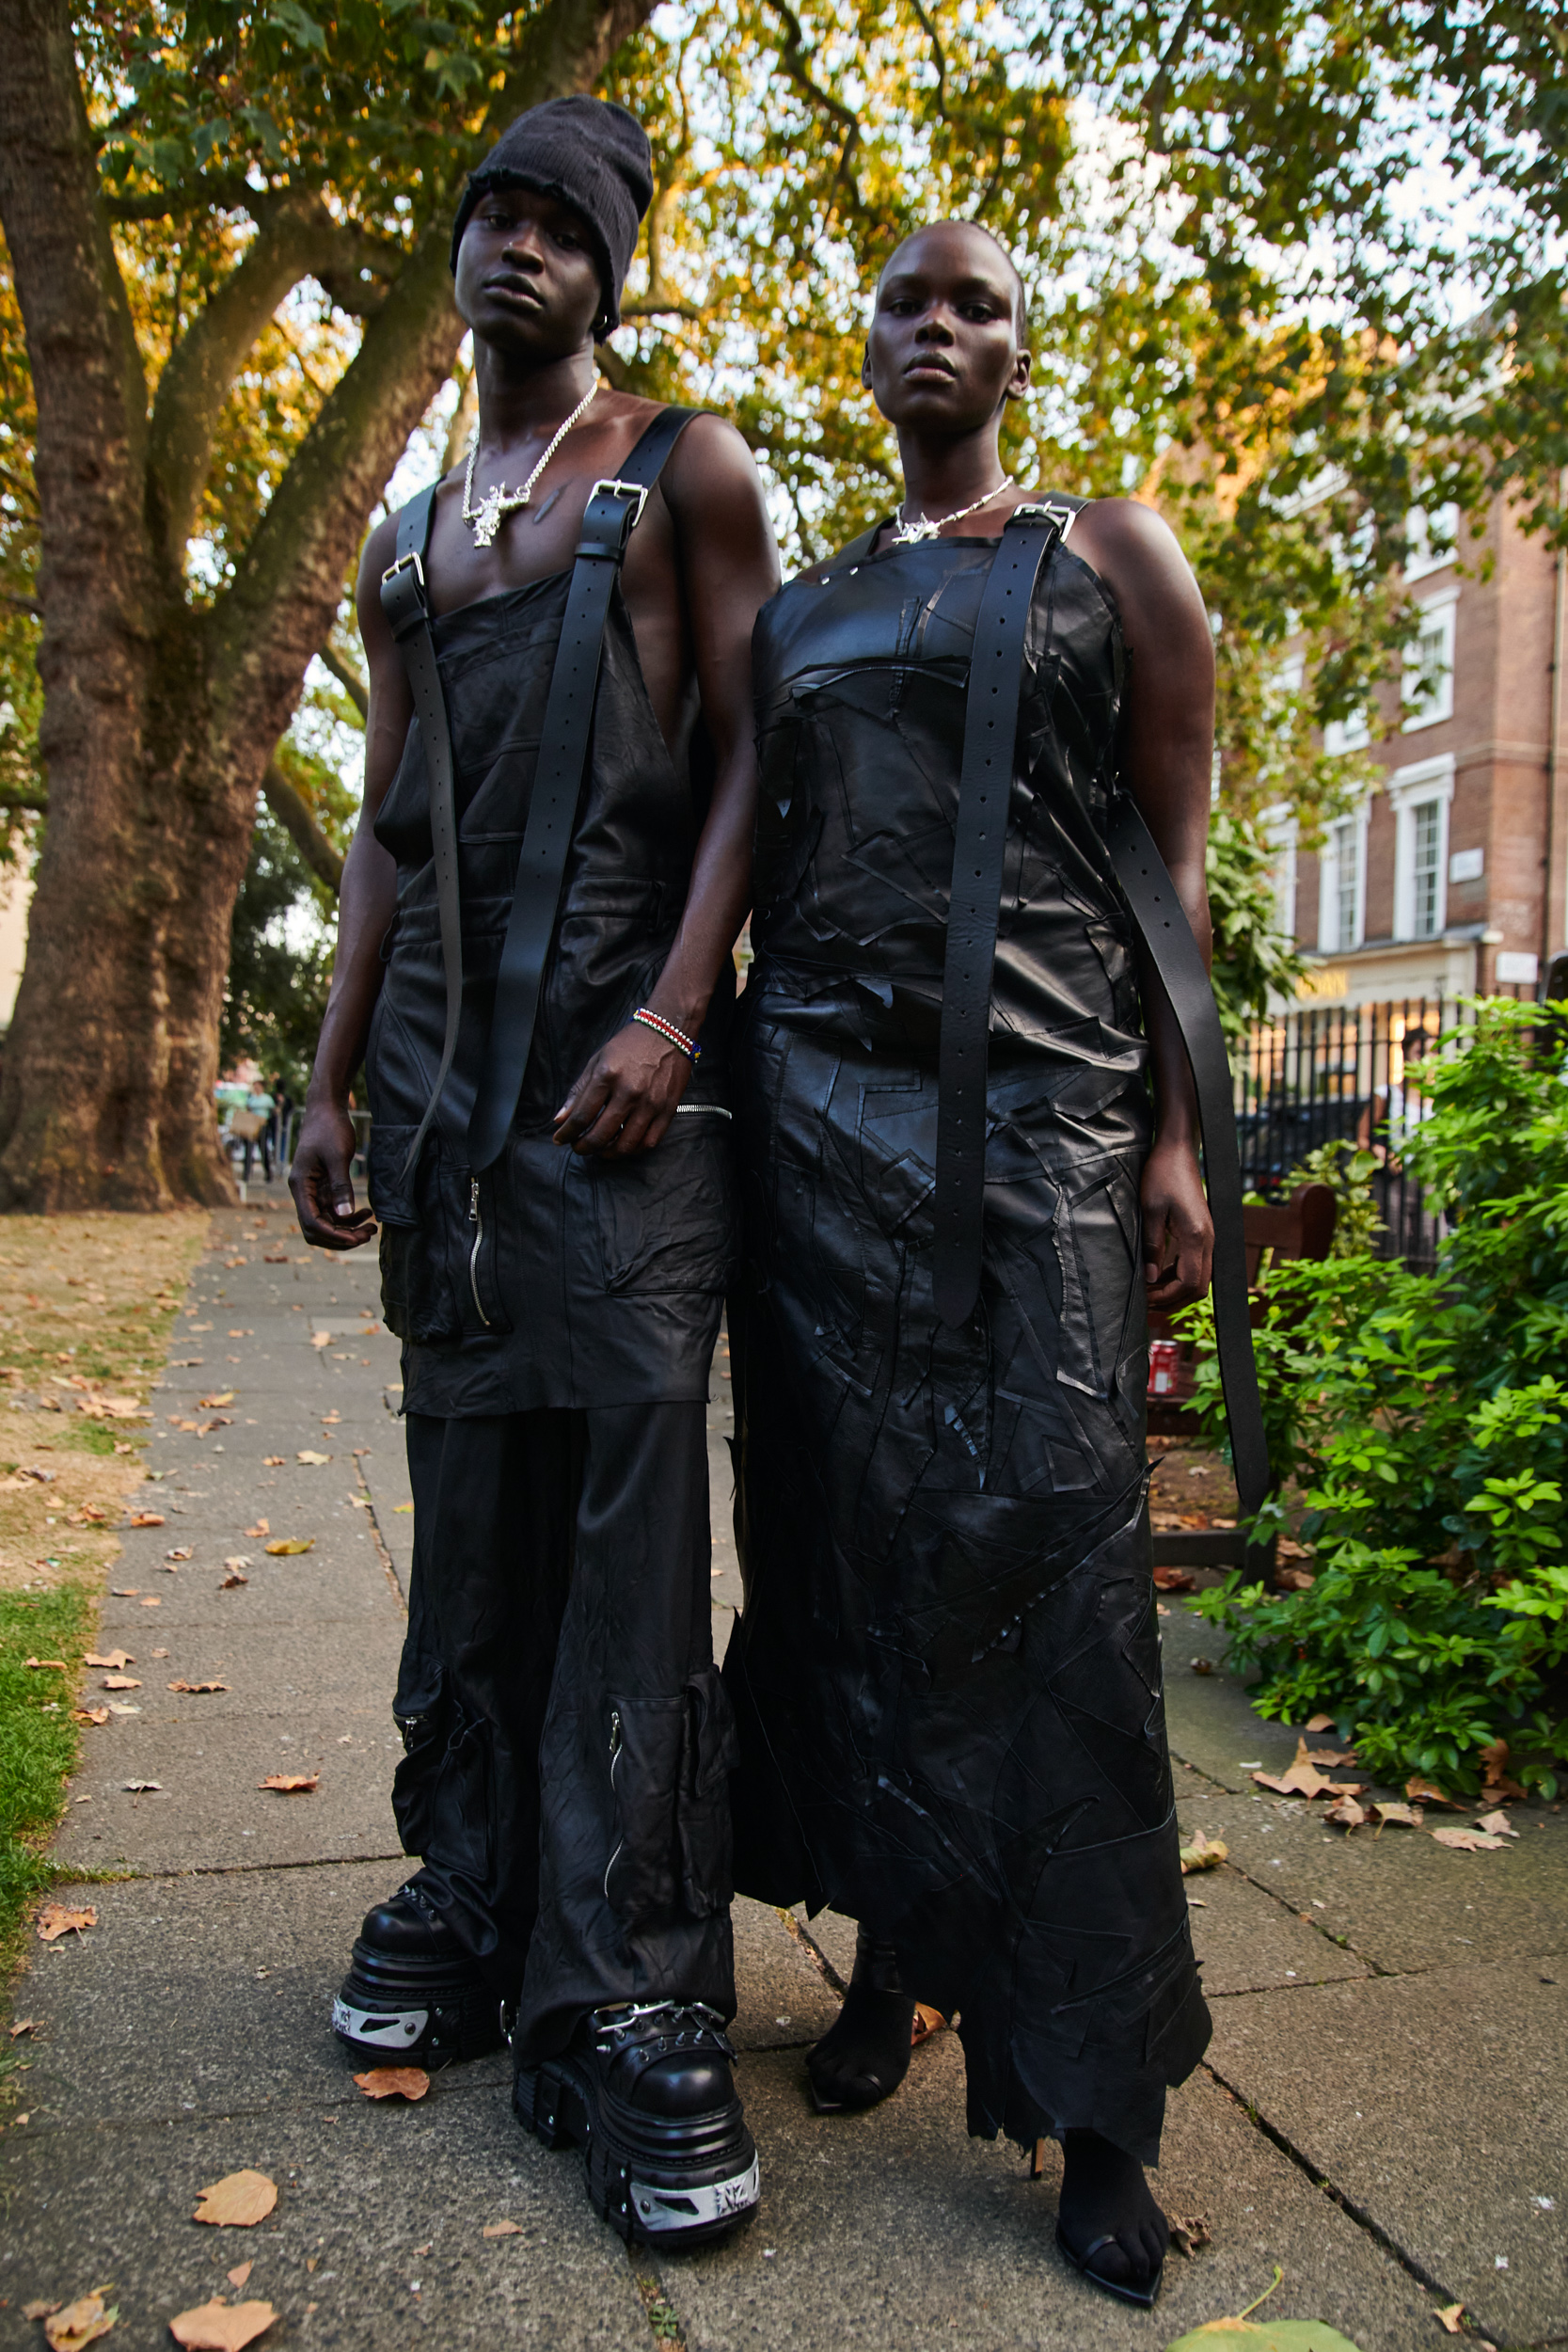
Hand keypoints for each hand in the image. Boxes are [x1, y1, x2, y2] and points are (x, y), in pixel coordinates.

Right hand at [289, 1102, 377, 1249]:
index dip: (333, 1235)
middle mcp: (304, 1192)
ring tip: (372, 1226)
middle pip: (317, 1229)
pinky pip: (335, 1210)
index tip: (356, 1239)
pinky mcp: (325, 1187)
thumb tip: (344, 1215)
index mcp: (300, 1186)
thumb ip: (341, 1186)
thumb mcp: (337, 1156)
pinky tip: (367, 1213)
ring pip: (328, 1222)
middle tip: (367, 1235)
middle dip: (341, 1237)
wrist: (327, 1109)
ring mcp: (314, 1191)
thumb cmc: (329, 1128)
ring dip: (348, 1229)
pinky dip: (350, 1216)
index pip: (311, 1223)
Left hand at [553, 1020, 691, 1155]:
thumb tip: (560, 1119)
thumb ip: (578, 1091)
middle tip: (578, 1147)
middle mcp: (629, 1091)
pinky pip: (649, 1141)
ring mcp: (650, 1103)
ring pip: (625, 1144)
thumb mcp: (598, 1061)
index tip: (560, 1139)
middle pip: (601, 1135)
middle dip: (583, 1147)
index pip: (581, 1116)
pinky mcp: (668, 1109)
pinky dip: (633, 1150)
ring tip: (600, 1149)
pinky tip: (624, 1145)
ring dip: (607, 1153)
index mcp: (608, 1075)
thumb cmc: (631, 1044)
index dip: (567, 1133)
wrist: (669, 1030)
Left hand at [1141, 1134, 1212, 1311]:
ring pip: (1199, 1278)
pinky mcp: (1202, 1233)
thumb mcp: (1150, 1210)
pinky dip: (1178, 1276)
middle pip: (1198, 1287)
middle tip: (1146, 1302)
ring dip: (1175, 1290)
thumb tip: (1150, 1278)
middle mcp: (1207, 1240)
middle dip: (1173, 1300)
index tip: (1145, 1299)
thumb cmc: (1162, 1175)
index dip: (1166, 1297)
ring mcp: (1207, 1237)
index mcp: (1196, 1236)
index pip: (1188, 1283)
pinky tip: (1159, 1275)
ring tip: (1150, 1292)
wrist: (1177, 1152)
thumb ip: (1152, 1246)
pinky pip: (1196, 1265)